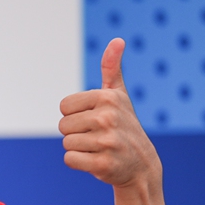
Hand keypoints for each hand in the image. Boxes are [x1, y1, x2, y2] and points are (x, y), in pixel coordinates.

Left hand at [59, 39, 160, 187]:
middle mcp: (108, 117)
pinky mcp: (103, 164)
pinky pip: (70, 159)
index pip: (64, 106)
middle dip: (76, 133)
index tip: (94, 119)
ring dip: (79, 148)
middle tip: (98, 136)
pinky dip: (79, 162)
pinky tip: (97, 161)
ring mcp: (107, 141)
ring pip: (66, 143)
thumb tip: (118, 40)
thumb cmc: (124, 126)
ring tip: (100, 148)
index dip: (75, 115)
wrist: (142, 165)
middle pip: (63, 126)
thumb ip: (112, 68)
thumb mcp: (119, 96)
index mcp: (107, 98)